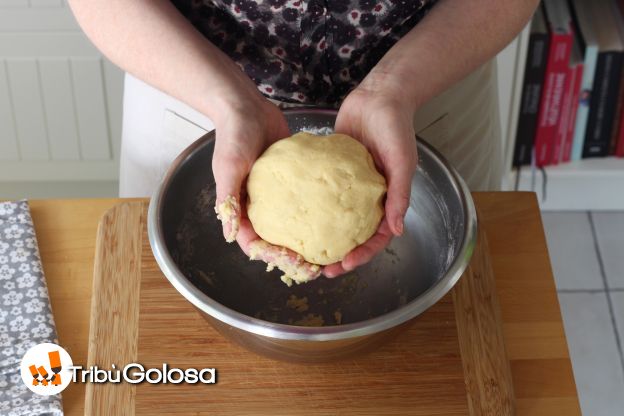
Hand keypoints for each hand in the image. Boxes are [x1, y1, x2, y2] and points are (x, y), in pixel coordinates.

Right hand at [212, 91, 320, 282]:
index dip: (274, 258)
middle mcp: (259, 206)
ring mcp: (278, 194)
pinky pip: (306, 200)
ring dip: (309, 239)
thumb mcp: (228, 167)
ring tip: (331, 249)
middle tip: (319, 265)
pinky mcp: (293, 180)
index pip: (255, 244)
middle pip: (276, 240)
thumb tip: (230, 234)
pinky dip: (318, 210)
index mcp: (241, 208)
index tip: (296, 263)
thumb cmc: (233, 136)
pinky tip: (338, 216)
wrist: (246, 107)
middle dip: (295, 256)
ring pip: (293, 225)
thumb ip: (228, 200)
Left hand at [323, 81, 417, 277]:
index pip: (377, 237)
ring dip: (324, 236)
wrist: (379, 98)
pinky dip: (311, 205)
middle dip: (340, 255)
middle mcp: (368, 198)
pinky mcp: (333, 172)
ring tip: (305, 251)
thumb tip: (398, 230)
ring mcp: (349, 187)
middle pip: (354, 235)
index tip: (345, 265)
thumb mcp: (403, 163)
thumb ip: (401, 195)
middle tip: (321, 269)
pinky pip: (321, 193)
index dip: (363, 255)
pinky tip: (294, 214)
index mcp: (388, 200)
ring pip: (336, 218)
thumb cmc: (397, 129)